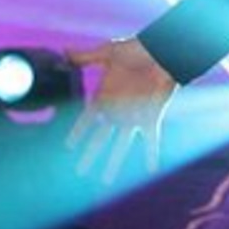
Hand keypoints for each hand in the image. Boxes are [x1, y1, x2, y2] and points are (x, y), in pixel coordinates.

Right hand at [66, 37, 177, 183]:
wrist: (165, 50)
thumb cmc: (138, 48)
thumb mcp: (109, 52)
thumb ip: (86, 57)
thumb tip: (63, 53)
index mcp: (105, 97)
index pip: (86, 121)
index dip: (77, 133)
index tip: (68, 147)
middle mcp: (118, 111)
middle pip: (100, 139)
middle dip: (90, 155)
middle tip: (79, 172)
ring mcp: (134, 116)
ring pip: (121, 145)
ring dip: (114, 162)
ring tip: (106, 180)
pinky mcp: (151, 117)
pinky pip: (151, 140)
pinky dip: (152, 154)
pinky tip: (151, 169)